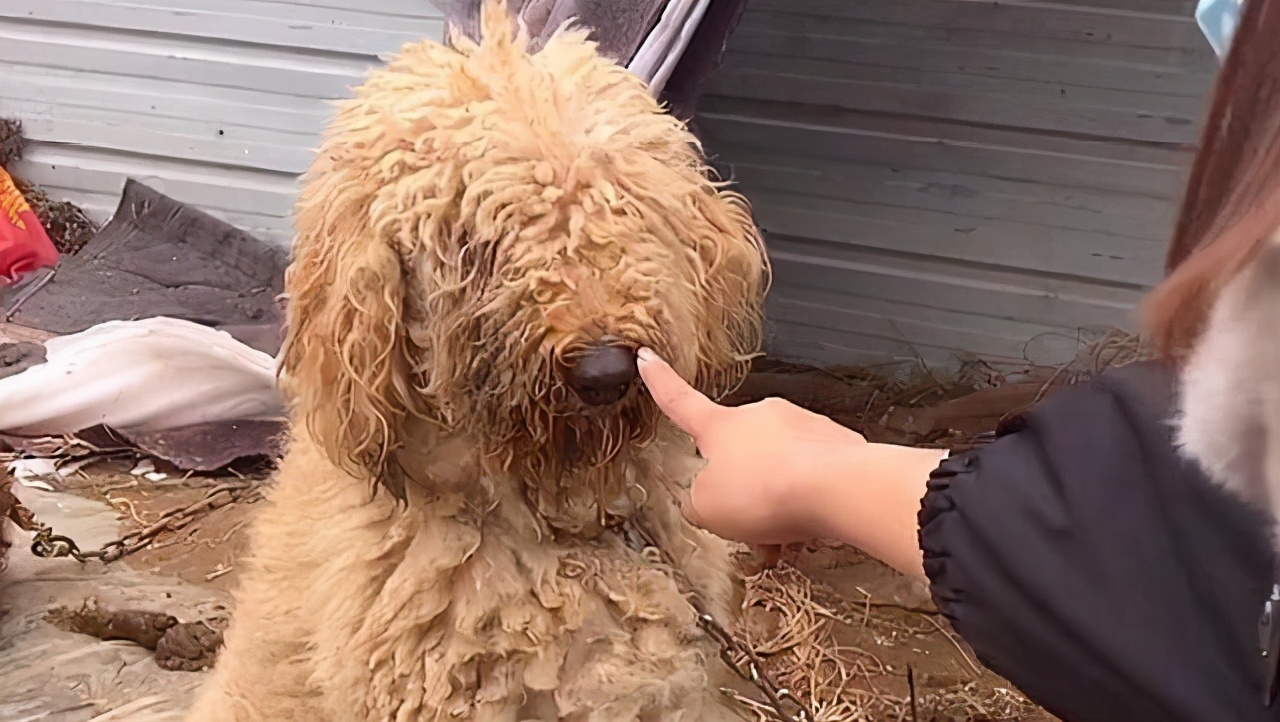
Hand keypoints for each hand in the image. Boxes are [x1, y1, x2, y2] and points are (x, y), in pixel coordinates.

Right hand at [636, 348, 867, 545]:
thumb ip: (697, 502)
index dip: (660, 382)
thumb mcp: (707, 509)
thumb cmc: (771, 492)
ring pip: (779, 468)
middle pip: (740, 454)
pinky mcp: (836, 444)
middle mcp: (762, 417)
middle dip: (743, 487)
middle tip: (747, 522)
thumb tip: (705, 500)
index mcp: (721, 426)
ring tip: (784, 533)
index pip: (680, 401)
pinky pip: (813, 476)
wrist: (839, 488)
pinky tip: (813, 527)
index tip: (648, 359)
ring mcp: (802, 426)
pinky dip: (809, 502)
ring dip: (778, 500)